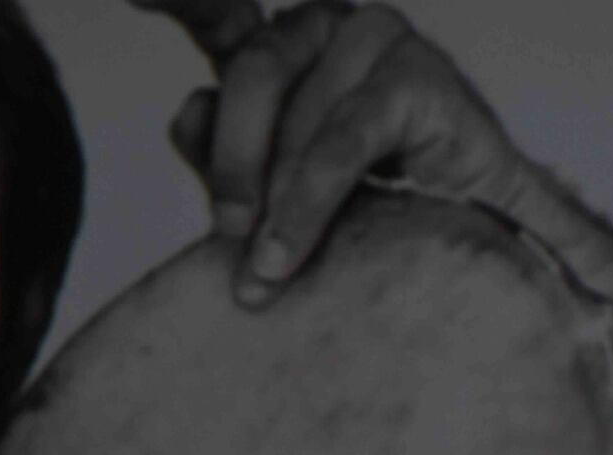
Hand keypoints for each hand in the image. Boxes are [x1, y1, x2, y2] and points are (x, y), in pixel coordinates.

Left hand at [129, 0, 528, 304]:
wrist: (474, 244)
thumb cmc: (369, 213)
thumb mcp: (273, 189)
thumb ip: (222, 151)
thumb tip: (186, 110)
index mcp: (284, 45)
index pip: (216, 17)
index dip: (175, 4)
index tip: (138, 2)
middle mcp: (328, 27)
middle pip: (249, 71)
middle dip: (231, 162)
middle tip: (226, 234)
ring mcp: (378, 39)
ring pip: (294, 114)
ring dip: (274, 201)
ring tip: (264, 269)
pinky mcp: (419, 77)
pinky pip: (340, 143)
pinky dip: (307, 202)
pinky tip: (285, 250)